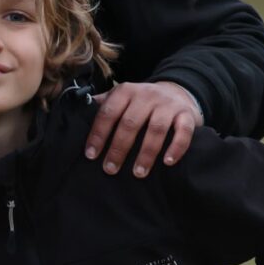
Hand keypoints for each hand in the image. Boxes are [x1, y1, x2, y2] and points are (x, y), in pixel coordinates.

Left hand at [84, 80, 203, 177]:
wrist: (178, 92)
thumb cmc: (142, 102)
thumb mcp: (122, 97)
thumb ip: (103, 104)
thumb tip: (76, 114)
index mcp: (126, 91)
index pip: (108, 113)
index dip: (98, 134)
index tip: (91, 155)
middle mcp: (147, 95)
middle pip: (130, 123)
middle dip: (119, 148)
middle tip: (110, 169)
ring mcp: (168, 104)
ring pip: (156, 129)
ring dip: (146, 153)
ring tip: (138, 173)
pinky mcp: (187, 114)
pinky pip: (183, 131)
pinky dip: (176, 147)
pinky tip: (168, 162)